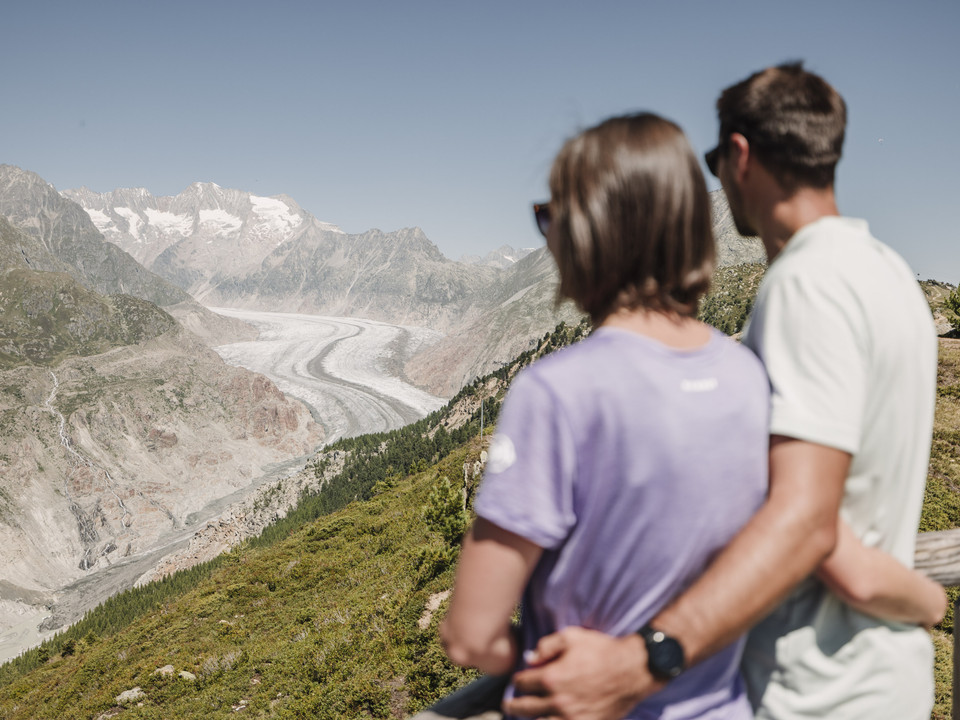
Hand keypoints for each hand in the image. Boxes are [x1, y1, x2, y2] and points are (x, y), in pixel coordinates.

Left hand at [504, 627, 663, 718]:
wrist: (633, 670)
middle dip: (513, 705)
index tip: (518, 681)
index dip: (517, 681)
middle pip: (524, 708)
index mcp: (551, 678)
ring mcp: (571, 718)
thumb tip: (529, 659)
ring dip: (530, 719)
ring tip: (525, 716)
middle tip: (509, 704)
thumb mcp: (572, 636)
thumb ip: (546, 645)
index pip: (521, 683)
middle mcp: (558, 701)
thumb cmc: (602, 650)